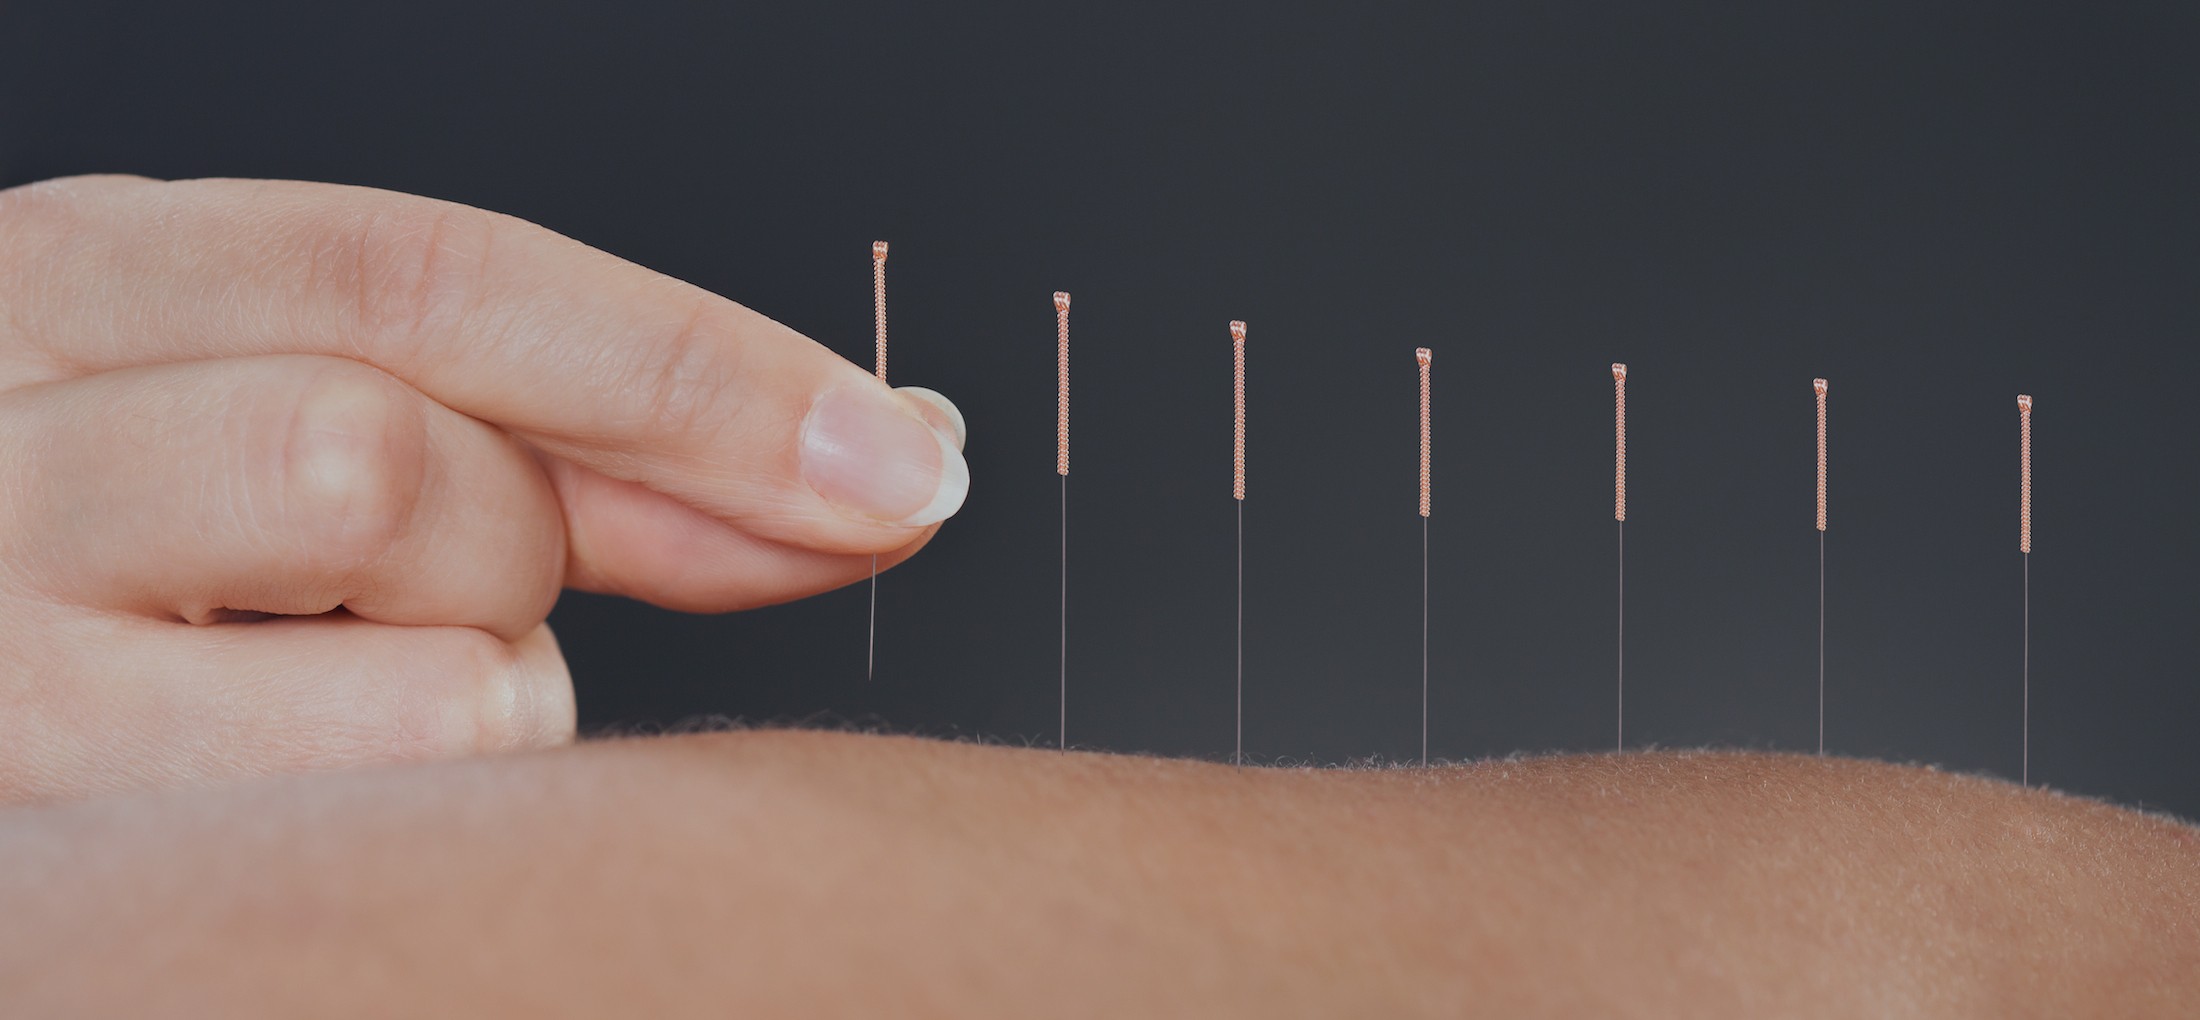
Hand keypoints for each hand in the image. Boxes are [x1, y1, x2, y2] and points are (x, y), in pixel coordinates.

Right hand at [0, 175, 968, 802]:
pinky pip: (372, 833)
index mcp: (84, 277)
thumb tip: (875, 472)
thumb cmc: (148, 541)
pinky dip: (415, 808)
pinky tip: (291, 772)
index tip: (908, 464)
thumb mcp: (314, 416)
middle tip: (458, 582)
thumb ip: (576, 443)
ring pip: (418, 673)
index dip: (706, 374)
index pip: (431, 275)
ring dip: (471, 691)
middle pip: (402, 462)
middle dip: (514, 545)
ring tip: (331, 680)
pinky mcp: (37, 823)